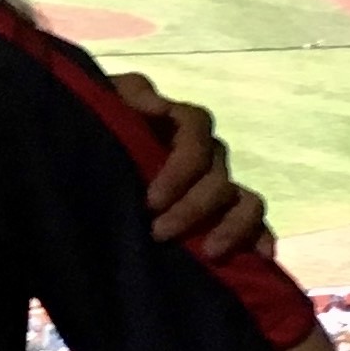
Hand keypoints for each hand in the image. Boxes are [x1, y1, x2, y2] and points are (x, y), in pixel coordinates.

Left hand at [111, 73, 269, 258]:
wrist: (87, 160)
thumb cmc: (98, 129)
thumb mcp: (104, 103)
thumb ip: (130, 95)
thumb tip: (160, 106)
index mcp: (179, 123)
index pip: (196, 131)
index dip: (180, 167)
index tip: (152, 200)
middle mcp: (206, 153)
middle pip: (217, 175)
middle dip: (192, 208)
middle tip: (159, 233)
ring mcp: (217, 184)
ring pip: (243, 200)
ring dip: (232, 226)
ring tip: (210, 252)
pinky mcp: (222, 212)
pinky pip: (251, 221)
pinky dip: (259, 236)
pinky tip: (262, 255)